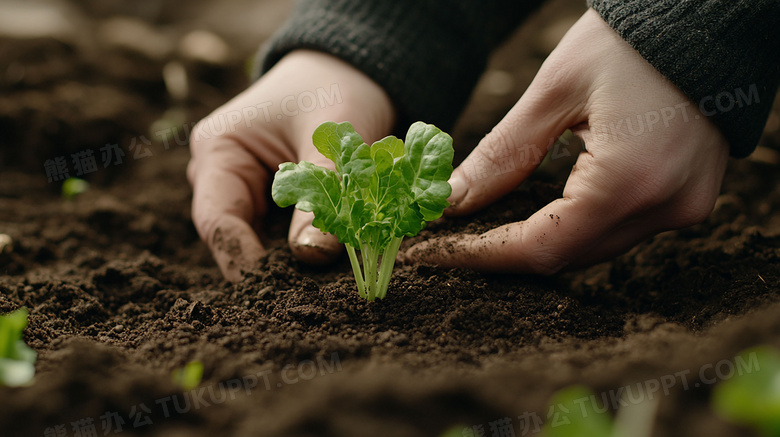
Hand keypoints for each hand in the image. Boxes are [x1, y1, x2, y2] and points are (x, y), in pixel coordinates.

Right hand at [187, 50, 394, 280]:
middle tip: (305, 301)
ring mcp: (244, 188)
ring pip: (259, 240)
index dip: (242, 260)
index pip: (218, 220)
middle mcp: (221, 173)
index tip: (276, 291)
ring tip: (320, 289)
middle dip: (268, 269)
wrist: (351, 71)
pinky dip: (300, 247)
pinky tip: (326, 266)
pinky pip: (280, 235)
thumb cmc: (337, 91)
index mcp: (218, 150)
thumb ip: (321, 196)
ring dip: (287, 262)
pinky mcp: (271, 199)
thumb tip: (310, 257)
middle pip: (235, 236)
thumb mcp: (332, 140)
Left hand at [406, 9, 728, 273]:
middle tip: (453, 239)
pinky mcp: (688, 199)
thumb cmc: (630, 41)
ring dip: (541, 240)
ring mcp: (683, 209)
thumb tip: (452, 199)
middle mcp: (664, 209)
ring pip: (593, 247)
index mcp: (630, 182)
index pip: (543, 247)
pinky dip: (575, 226)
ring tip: (488, 227)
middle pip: (568, 255)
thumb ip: (503, 153)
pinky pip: (619, 229)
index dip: (484, 256)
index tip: (437, 252)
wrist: (708, 19)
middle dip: (506, 251)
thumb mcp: (555, 90)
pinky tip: (541, 211)